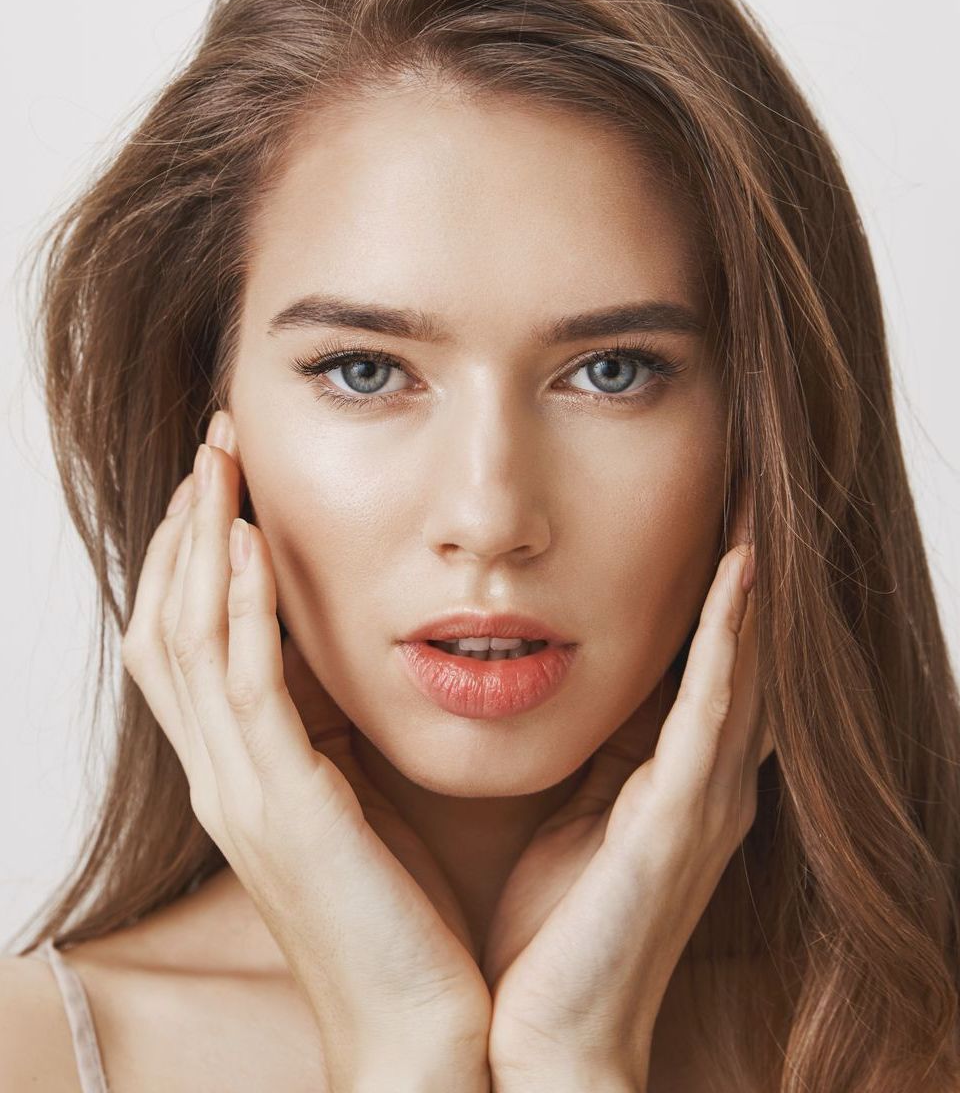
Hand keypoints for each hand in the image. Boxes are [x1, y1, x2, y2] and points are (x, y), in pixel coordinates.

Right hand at [121, 410, 491, 1090]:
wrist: (419, 1036)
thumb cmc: (404, 920)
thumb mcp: (360, 807)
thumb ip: (335, 739)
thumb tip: (351, 666)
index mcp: (241, 777)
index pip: (185, 644)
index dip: (193, 558)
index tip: (225, 483)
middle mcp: (222, 777)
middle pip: (166, 624)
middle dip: (185, 527)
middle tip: (215, 445)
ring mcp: (239, 792)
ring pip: (188, 639)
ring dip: (201, 541)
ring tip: (221, 462)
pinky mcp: (282, 806)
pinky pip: (244, 684)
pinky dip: (239, 604)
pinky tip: (251, 541)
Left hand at [483, 497, 772, 1090]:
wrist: (536, 1041)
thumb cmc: (542, 932)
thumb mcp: (564, 813)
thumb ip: (582, 748)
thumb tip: (550, 673)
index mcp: (669, 778)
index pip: (704, 660)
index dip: (714, 586)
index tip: (709, 507)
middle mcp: (703, 781)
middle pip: (741, 649)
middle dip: (745, 568)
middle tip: (749, 479)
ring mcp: (701, 800)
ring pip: (744, 663)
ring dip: (750, 581)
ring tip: (756, 499)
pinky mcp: (679, 820)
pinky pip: (714, 711)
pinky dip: (732, 639)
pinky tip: (738, 573)